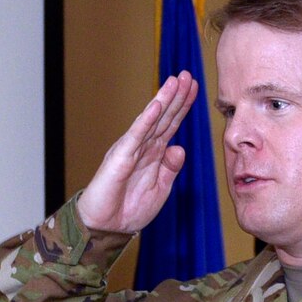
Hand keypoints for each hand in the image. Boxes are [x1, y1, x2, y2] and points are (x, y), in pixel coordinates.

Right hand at [77, 73, 199, 233]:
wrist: (108, 227)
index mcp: (153, 154)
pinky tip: (156, 105)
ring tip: (174, 81)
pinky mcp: (120, 157)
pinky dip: (146, 120)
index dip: (183, 106)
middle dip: (176, 95)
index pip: (171, 124)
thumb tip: (180, 147)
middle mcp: (142, 146)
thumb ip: (171, 168)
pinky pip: (136, 136)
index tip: (194, 87)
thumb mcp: (161, 189)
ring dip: (163, 100)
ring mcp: (131, 149)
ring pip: (151, 120)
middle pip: (163, 116)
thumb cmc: (129, 209)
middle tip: (186, 74)